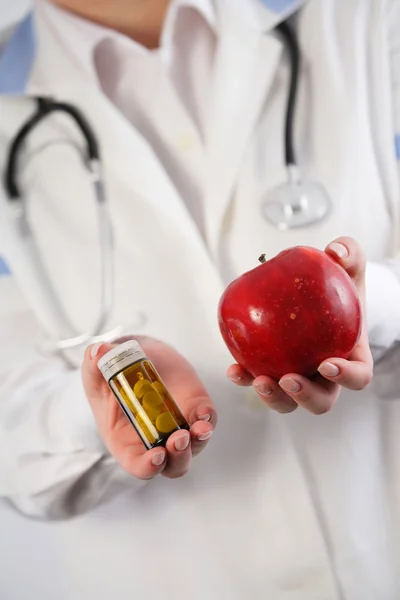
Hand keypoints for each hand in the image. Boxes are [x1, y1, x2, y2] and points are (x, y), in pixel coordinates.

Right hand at [82, 336, 215, 479]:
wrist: (138, 358)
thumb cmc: (113, 376)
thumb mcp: (98, 373)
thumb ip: (94, 366)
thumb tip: (96, 352)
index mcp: (128, 443)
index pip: (140, 466)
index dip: (148, 467)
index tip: (156, 456)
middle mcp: (156, 441)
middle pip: (173, 464)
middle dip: (179, 456)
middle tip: (179, 438)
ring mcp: (178, 427)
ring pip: (194, 446)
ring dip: (199, 439)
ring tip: (200, 426)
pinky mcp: (195, 409)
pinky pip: (206, 419)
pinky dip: (208, 418)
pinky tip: (204, 410)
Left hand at [227, 237, 372, 414]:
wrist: (315, 293)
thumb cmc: (337, 283)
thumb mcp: (348, 265)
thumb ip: (348, 254)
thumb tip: (337, 251)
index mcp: (351, 356)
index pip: (358, 376)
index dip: (347, 377)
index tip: (327, 364)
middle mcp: (325, 376)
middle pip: (321, 400)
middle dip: (305, 397)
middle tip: (288, 380)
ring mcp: (298, 377)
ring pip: (289, 401)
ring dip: (274, 398)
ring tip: (259, 379)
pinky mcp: (271, 371)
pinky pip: (258, 380)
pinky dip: (246, 378)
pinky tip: (233, 368)